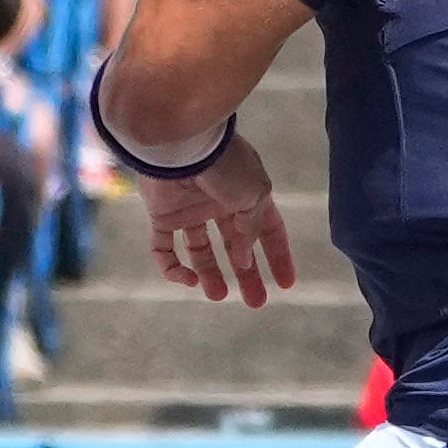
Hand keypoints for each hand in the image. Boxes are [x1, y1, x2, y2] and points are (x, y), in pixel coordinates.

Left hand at [141, 126, 294, 304]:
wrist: (181, 145)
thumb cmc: (225, 165)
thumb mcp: (254, 196)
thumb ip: (251, 230)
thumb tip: (244, 261)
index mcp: (248, 194)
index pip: (268, 229)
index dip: (278, 256)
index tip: (286, 284)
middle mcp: (219, 203)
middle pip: (235, 245)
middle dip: (247, 274)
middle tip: (256, 302)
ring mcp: (190, 209)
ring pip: (201, 250)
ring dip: (210, 275)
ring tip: (219, 296)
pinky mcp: (162, 215)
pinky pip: (164, 249)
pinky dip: (173, 268)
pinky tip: (188, 279)